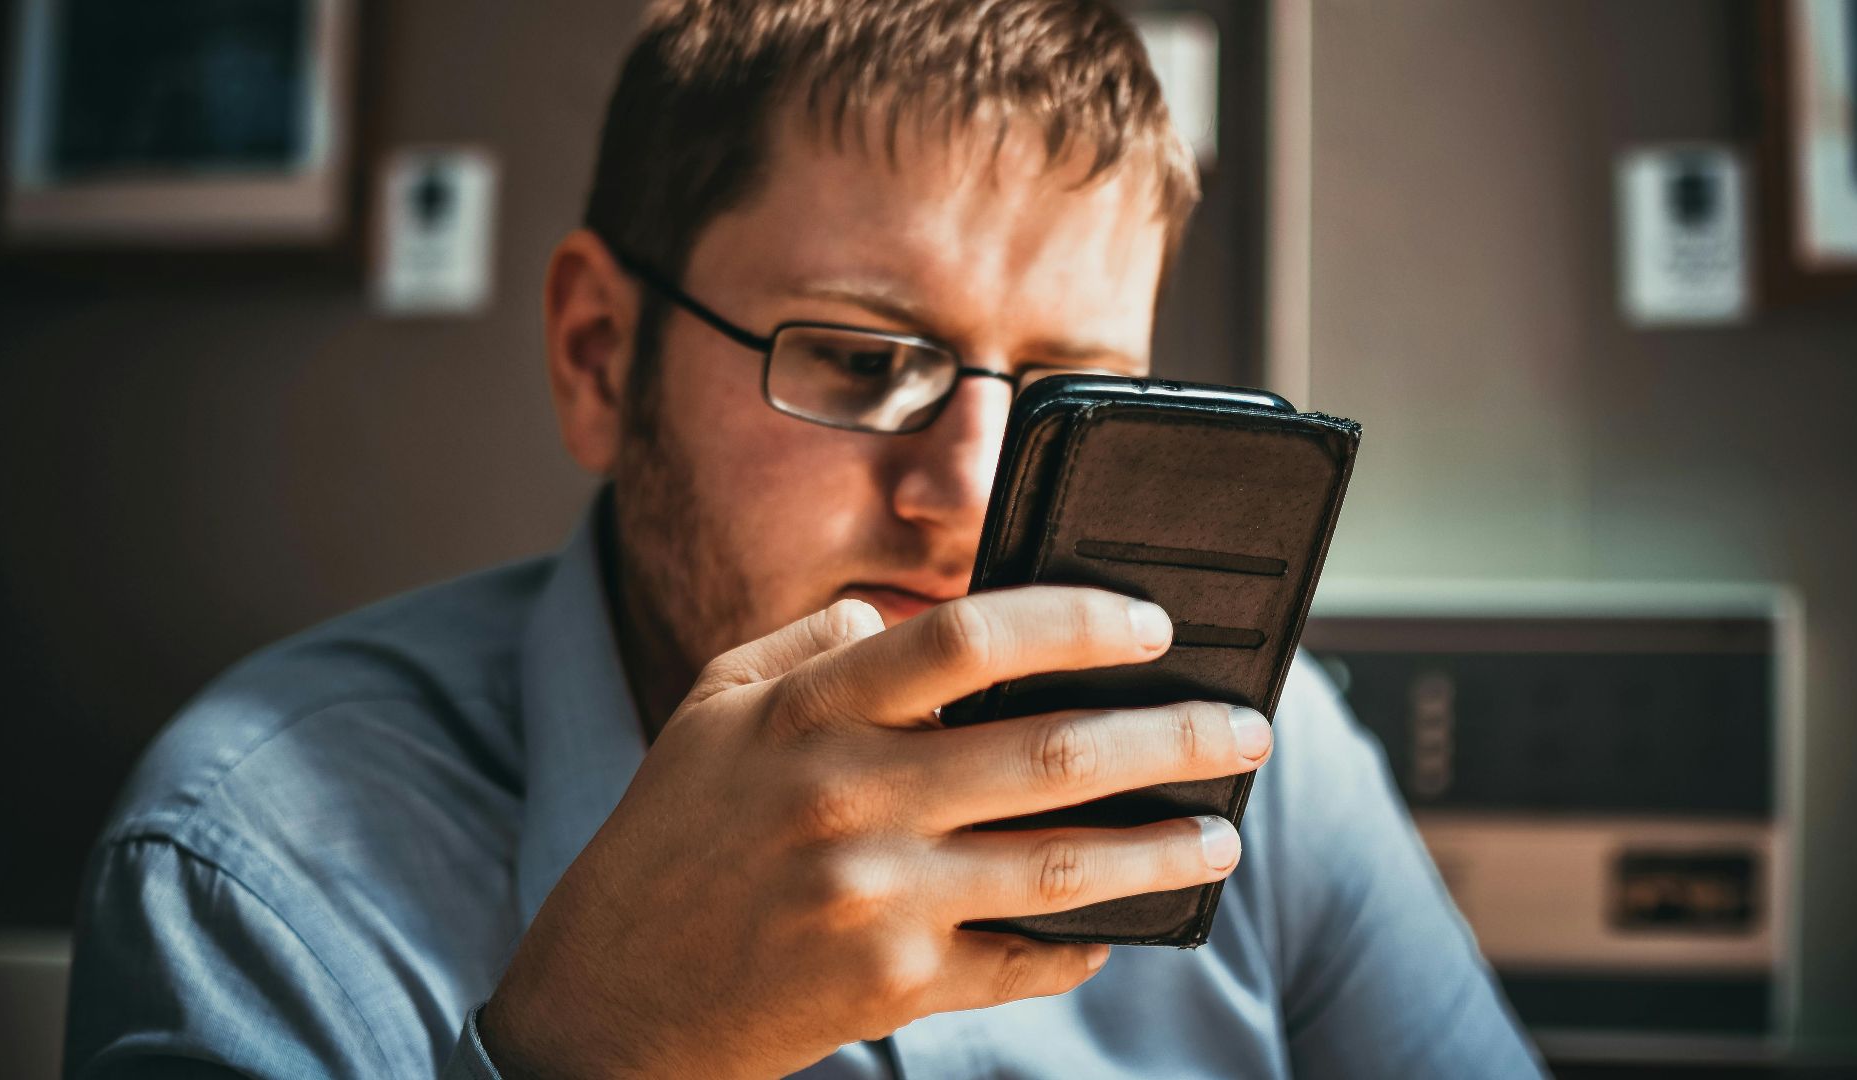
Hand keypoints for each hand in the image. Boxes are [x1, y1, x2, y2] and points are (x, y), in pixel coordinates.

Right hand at [480, 586, 1272, 1078]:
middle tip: (1244, 730)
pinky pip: (1023, 961)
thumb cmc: (671, 835)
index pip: (968, 638)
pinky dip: (1084, 945)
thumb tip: (922, 608)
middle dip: (1174, 738)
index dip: (1077, 621)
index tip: (1151, 625)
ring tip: (1220, 834)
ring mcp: (877, 899)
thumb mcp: (716, 707)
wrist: (611, 998)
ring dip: (1162, 850)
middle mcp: (850, 800)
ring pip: (1064, 867)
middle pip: (1053, 753)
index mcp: (810, 713)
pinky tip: (1123, 926)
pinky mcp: (894, 986)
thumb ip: (816, 643)